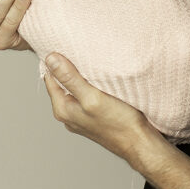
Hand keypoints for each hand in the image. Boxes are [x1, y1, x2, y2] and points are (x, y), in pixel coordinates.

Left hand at [43, 52, 164, 164]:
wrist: (140, 143)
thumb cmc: (119, 123)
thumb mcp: (92, 96)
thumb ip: (70, 78)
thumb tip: (51, 59)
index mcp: (63, 109)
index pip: (50, 77)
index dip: (55, 60)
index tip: (64, 45)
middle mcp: (68, 114)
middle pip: (62, 83)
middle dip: (68, 67)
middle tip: (78, 50)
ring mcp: (81, 117)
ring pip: (75, 89)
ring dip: (81, 76)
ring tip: (91, 62)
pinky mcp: (94, 116)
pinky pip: (87, 95)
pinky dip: (91, 84)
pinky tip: (101, 79)